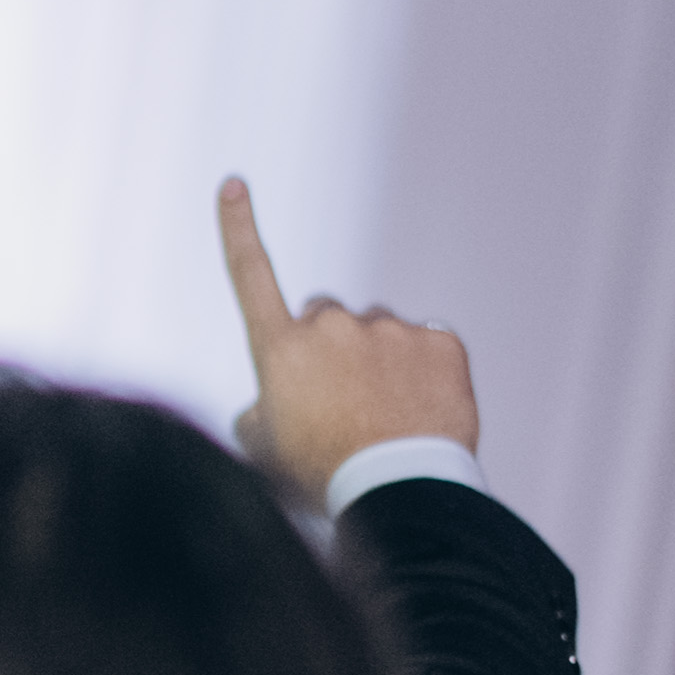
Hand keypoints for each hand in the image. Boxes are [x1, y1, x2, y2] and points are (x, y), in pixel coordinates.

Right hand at [215, 176, 478, 501]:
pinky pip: (429, 347)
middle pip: (325, 318)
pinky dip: (424, 374)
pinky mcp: (439, 343)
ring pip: (379, 335)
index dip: (238, 227)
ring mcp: (389, 331)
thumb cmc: (321, 477)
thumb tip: (269, 404)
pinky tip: (420, 411)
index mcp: (281, 348)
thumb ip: (259, 412)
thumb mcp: (263, 450)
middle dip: (329, 347)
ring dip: (379, 362)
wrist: (397, 490)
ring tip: (386, 417)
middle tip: (342, 402)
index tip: (234, 184)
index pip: (250, 274)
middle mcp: (331, 326)